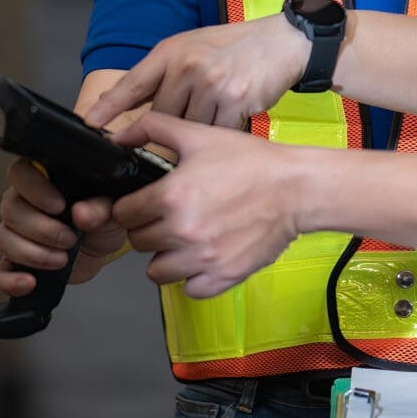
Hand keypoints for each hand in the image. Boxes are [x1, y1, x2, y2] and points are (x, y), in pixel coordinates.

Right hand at [0, 158, 127, 296]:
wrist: (99, 249)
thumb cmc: (99, 220)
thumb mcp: (109, 208)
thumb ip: (99, 207)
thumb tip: (82, 212)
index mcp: (42, 181)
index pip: (20, 173)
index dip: (35, 189)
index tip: (59, 206)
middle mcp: (22, 204)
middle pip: (10, 209)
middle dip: (41, 229)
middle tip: (68, 238)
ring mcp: (15, 234)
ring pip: (3, 238)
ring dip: (32, 253)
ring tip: (60, 259)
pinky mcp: (15, 262)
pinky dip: (11, 280)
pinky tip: (30, 282)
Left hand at [83, 16, 311, 129]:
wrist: (280, 43)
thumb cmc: (231, 47)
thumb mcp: (189, 49)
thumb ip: (157, 76)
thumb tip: (117, 106)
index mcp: (171, 52)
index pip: (132, 84)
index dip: (108, 108)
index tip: (90, 127)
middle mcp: (189, 66)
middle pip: (161, 116)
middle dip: (162, 135)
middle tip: (165, 148)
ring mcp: (213, 85)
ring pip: (187, 130)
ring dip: (191, 140)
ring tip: (202, 137)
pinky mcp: (237, 102)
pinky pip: (215, 134)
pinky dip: (216, 139)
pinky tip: (223, 134)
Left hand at [110, 112, 306, 298]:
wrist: (296, 189)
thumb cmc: (251, 162)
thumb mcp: (199, 135)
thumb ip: (153, 128)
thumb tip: (120, 135)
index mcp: (170, 196)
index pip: (123, 214)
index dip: (132, 206)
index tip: (147, 203)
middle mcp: (182, 231)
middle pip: (138, 242)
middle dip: (149, 229)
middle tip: (170, 217)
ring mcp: (202, 258)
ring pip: (157, 271)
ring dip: (166, 257)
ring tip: (184, 240)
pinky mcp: (223, 276)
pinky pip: (189, 289)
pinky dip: (193, 277)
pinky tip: (203, 257)